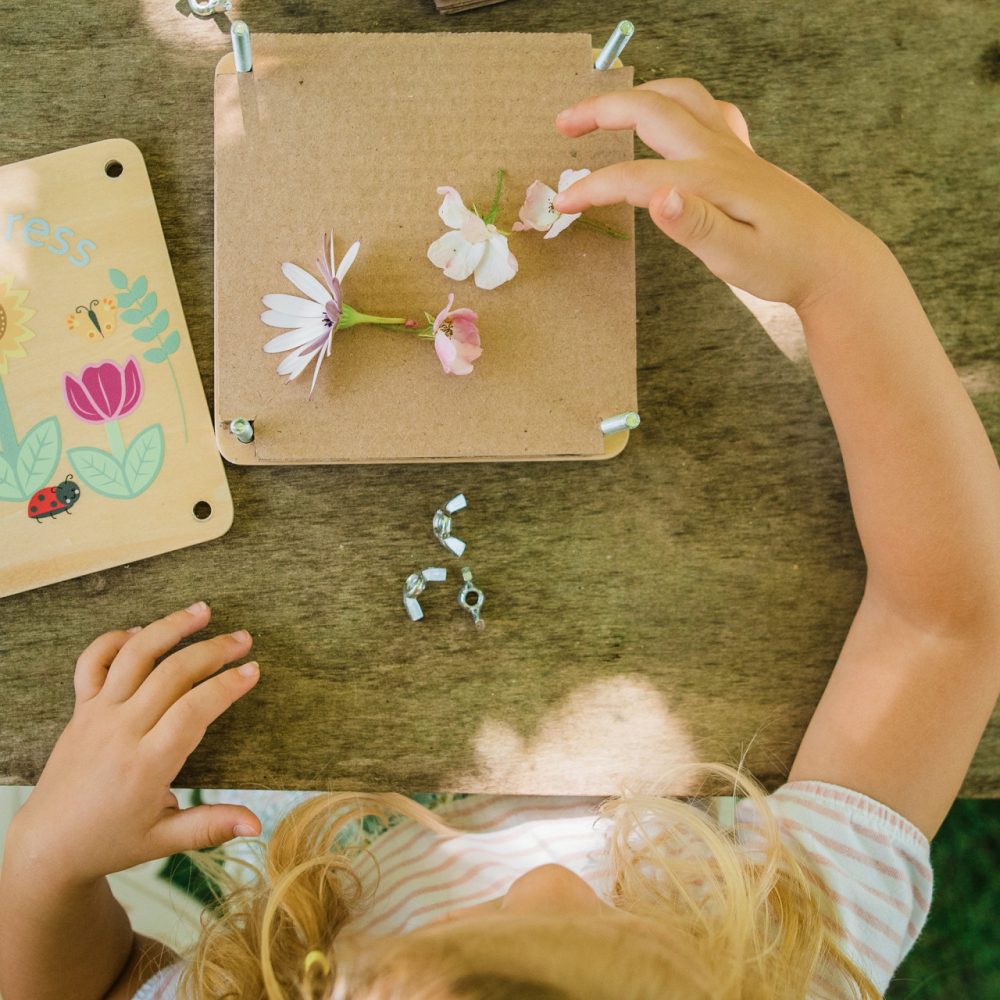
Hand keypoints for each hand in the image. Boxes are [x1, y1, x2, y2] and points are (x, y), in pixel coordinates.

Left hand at [9, 603, 261, 886]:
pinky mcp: (81, 710)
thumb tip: (256, 826)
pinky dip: (116, 639)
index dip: (226, 686)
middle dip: (212, 650)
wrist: (48, 844)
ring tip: (202, 611)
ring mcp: (97, 716)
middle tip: (243, 639)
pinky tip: (144, 631)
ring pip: (135, 656)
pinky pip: (92, 662)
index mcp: (145, 766)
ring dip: (170, 627)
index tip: (253, 670)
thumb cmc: (109, 842)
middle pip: (171, 674)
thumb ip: (210, 827)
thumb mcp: (163, 841)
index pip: (193, 711)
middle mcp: (120, 732)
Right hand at [551, 78, 883, 310]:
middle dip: (600, 111)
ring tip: (606, 109)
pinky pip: (708, 110)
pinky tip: (672, 122)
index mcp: (711, 180)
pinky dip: (678, 104)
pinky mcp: (744, 157)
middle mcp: (721, 153)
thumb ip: (693, 225)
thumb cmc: (784, 266)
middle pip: (651, 110)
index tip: (563, 204)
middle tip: (564, 125)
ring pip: (681, 97)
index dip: (593, 188)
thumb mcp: (734, 257)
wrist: (832, 262)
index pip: (635, 177)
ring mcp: (734, 149)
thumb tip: (657, 197)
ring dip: (638, 95)